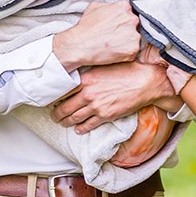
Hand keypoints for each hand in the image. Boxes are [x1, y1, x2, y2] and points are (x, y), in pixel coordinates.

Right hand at [51, 1, 140, 70]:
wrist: (79, 45)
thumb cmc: (85, 27)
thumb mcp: (94, 7)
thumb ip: (110, 5)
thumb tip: (114, 7)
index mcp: (124, 7)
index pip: (133, 12)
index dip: (126, 20)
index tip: (121, 25)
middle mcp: (132, 19)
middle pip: (136, 25)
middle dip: (128, 30)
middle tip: (115, 36)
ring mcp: (134, 35)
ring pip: (136, 39)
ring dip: (127, 42)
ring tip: (113, 45)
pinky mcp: (133, 49)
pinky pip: (134, 51)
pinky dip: (126, 53)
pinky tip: (114, 52)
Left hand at [52, 58, 177, 131]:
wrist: (144, 82)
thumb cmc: (127, 71)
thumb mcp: (103, 67)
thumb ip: (88, 74)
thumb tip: (77, 79)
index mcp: (85, 79)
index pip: (63, 91)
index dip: (54, 97)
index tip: (51, 100)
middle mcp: (88, 93)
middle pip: (64, 107)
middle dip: (56, 113)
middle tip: (53, 115)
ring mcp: (96, 106)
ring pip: (74, 118)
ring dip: (66, 122)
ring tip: (62, 122)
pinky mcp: (105, 116)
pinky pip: (88, 126)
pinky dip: (81, 129)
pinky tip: (78, 129)